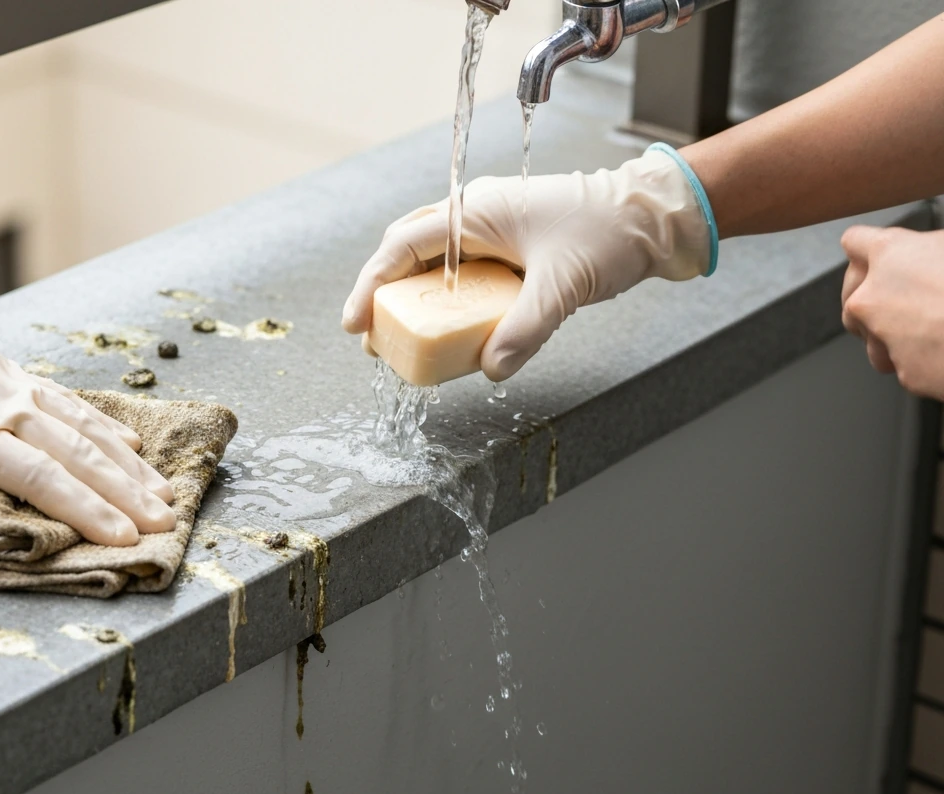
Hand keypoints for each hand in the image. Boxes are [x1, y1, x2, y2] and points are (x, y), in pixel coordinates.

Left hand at [0, 221, 175, 543]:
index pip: (41, 479)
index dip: (87, 512)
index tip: (126, 538)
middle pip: (76, 453)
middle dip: (125, 491)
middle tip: (165, 521)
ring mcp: (5, 382)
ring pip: (81, 425)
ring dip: (125, 462)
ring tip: (161, 489)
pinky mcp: (2, 370)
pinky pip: (65, 400)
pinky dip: (102, 424)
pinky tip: (125, 442)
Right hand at [342, 151, 711, 380]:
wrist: (651, 216)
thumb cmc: (609, 231)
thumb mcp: (564, 284)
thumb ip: (527, 328)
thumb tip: (492, 369)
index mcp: (476, 211)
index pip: (404, 244)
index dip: (372, 284)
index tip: (356, 323)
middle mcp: (475, 217)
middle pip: (407, 254)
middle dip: (383, 296)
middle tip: (371, 339)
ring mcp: (490, 232)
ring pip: (433, 265)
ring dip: (413, 302)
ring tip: (401, 342)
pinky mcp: (505, 251)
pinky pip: (462, 276)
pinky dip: (446, 303)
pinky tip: (446, 332)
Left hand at [841, 226, 943, 399]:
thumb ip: (934, 248)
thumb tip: (933, 252)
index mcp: (890, 254)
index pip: (857, 241)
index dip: (870, 248)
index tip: (875, 255)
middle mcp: (871, 296)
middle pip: (853, 295)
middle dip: (873, 297)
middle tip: (906, 298)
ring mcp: (882, 338)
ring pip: (872, 336)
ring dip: (893, 333)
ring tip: (934, 325)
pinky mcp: (903, 371)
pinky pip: (904, 364)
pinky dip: (921, 358)